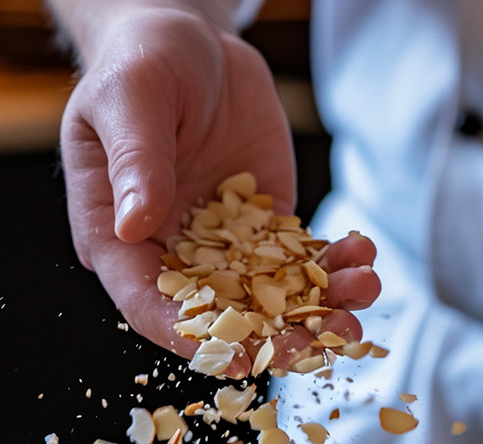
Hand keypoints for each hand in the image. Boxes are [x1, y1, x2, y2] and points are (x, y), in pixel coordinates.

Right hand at [56, 5, 379, 376]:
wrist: (193, 45)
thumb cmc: (143, 64)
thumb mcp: (129, 100)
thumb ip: (134, 162)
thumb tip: (134, 224)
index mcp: (119, 238)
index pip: (148, 303)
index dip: (189, 337)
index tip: (237, 358)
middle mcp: (172, 253)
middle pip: (217, 313)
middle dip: (272, 334)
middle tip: (318, 343)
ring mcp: (222, 244)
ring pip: (267, 293)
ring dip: (316, 305)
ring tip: (360, 294)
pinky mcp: (264, 225)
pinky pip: (298, 257)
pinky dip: (332, 265)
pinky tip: (363, 261)